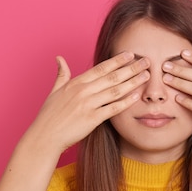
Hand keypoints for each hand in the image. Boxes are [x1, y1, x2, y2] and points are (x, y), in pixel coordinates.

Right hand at [29, 51, 150, 152]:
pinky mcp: (92, 119)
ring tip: (146, 75)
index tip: (130, 54)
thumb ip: (61, 74)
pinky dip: (125, 102)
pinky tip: (136, 96)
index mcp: (76, 83)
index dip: (117, 60)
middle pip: (112, 76)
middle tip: (146, 61)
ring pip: (115, 90)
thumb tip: (59, 58)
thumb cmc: (49, 116)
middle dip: (131, 68)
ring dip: (133, 81)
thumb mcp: (54, 91)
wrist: (45, 136)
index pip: (101, 68)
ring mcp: (88, 105)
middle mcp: (83, 91)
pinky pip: (113, 109)